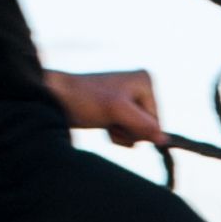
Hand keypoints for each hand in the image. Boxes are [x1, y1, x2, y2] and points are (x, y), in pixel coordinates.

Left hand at [45, 65, 165, 147]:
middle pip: (148, 127)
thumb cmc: (85, 100)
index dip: (138, 128)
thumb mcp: (117, 112)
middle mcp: (139, 88)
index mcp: (145, 81)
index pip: (156, 121)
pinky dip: (115, 134)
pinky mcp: (118, 111)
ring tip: (104, 121)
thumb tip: (164, 139)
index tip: (117, 119)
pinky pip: (127, 133)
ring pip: (137, 132)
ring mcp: (129, 100)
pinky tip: (102, 124)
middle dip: (128, 130)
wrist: (56, 99)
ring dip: (120, 133)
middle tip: (108, 120)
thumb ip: (143, 125)